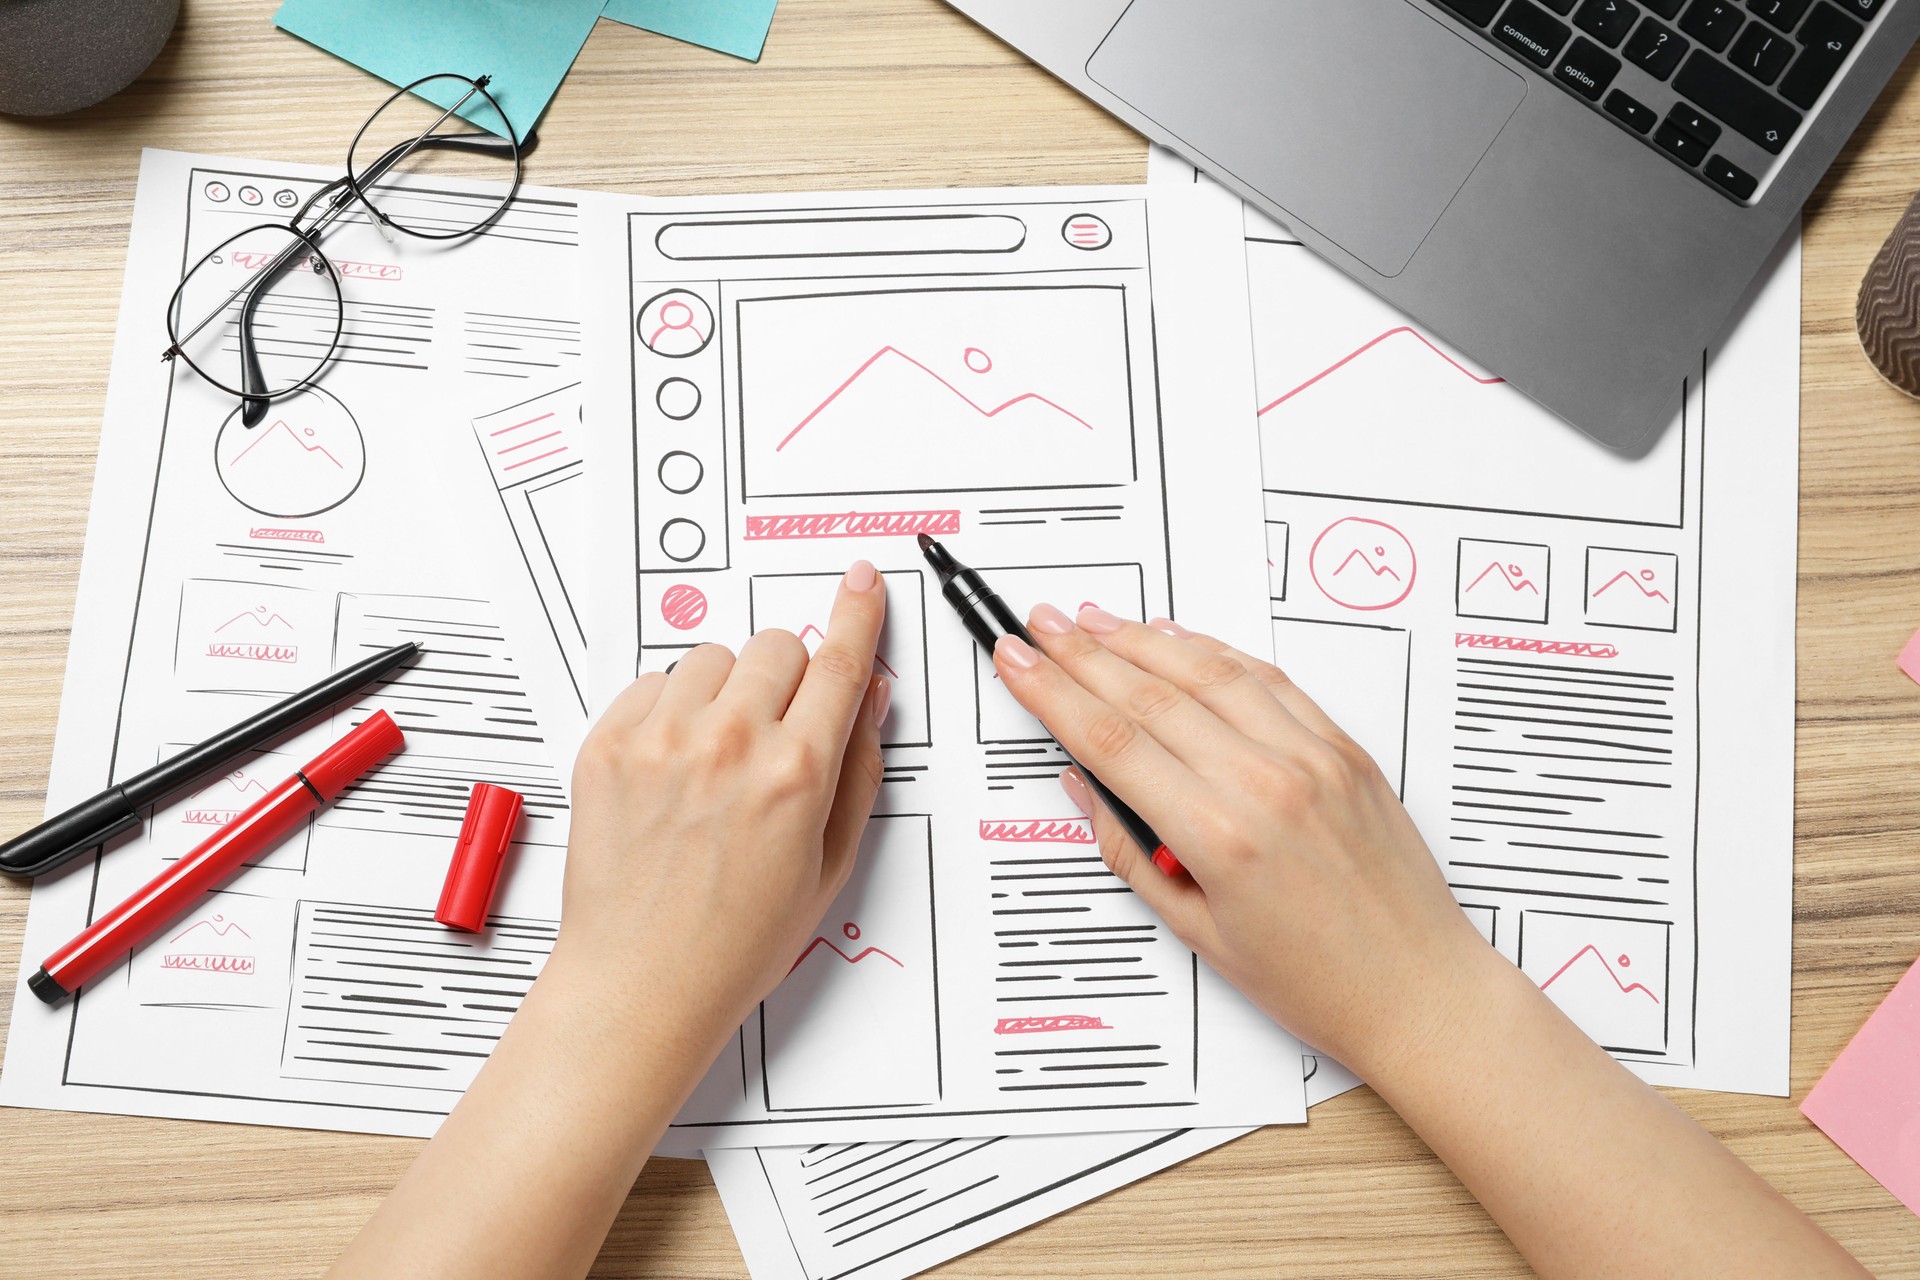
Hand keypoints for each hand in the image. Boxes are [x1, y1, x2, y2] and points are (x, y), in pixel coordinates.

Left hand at [558, 561, 891, 1075]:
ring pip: (713, 656)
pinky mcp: (607, 746)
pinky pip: (651, 683)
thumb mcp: (828, 863)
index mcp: (794, 773)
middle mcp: (729, 744)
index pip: (840, 662)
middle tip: (777, 729)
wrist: (642, 982)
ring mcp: (662, 741)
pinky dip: (669, 709)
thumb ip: (857, 769)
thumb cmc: (735, 940)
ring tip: (717, 756)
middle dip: (789, 676)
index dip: (858, 613)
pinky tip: (675, 766)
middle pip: (778, 645)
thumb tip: (869, 699)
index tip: (862, 583)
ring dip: (726, 690)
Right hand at [995, 604, 1493, 1077]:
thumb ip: (1132, 853)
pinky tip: (1178, 638)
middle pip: (1149, 695)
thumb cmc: (1320, 982)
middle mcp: (1267, 783)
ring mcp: (1311, 758)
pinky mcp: (1344, 749)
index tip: (1017, 663)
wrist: (1419, 991)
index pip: (1111, 741)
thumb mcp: (1199, 933)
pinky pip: (1269, 680)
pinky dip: (1216, 651)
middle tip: (1039, 626)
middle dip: (1082, 653)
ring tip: (1092, 620)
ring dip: (1141, 639)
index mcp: (1221, 836)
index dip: (1053, 693)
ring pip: (1208, 672)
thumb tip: (1088, 790)